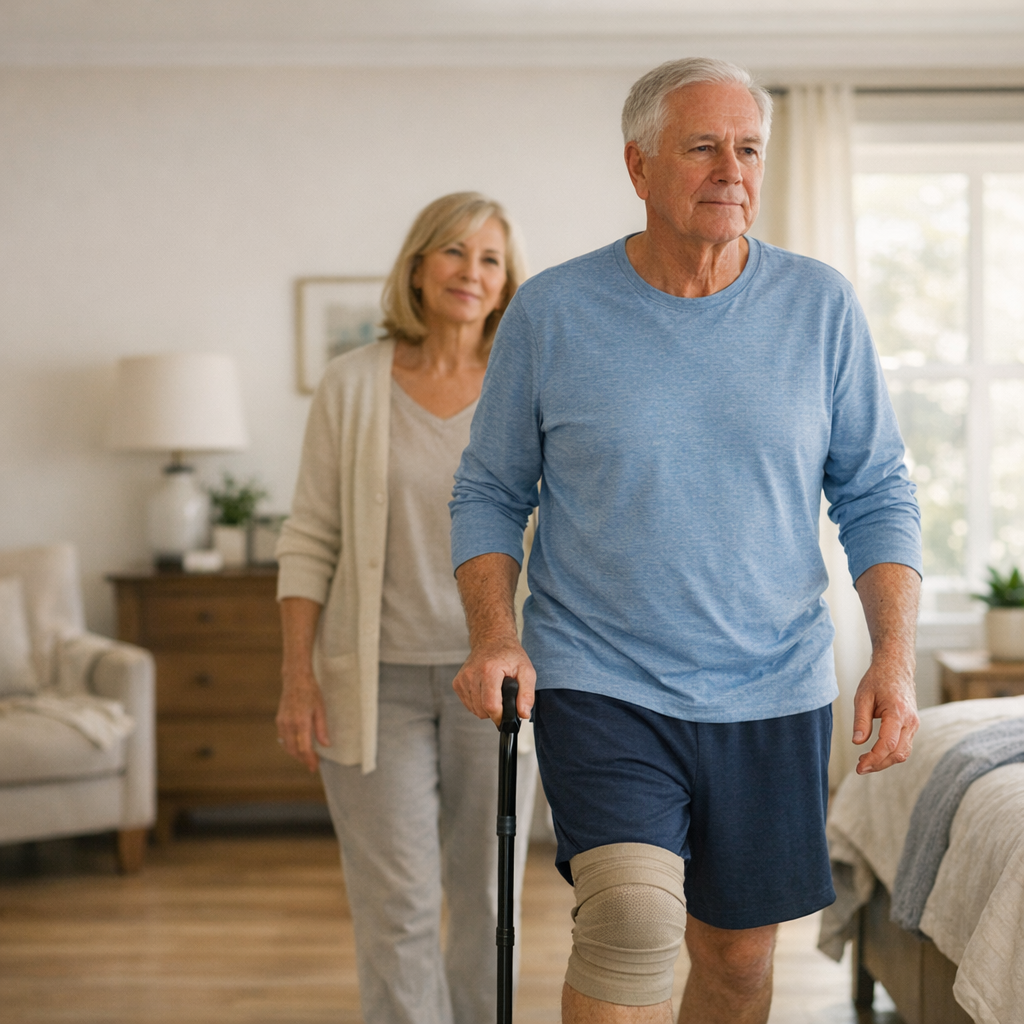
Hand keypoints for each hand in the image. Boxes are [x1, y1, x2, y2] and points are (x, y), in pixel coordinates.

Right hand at [276, 666, 329, 772]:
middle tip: (312, 764)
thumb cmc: (311, 692)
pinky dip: (290, 746)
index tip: (314, 767)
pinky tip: (298, 747)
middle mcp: (289, 724)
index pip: (304, 748)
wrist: (295, 679)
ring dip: (296, 754)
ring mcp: (282, 723)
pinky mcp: (279, 720)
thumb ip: (322, 729)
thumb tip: (326, 745)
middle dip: (303, 759)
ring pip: (287, 746)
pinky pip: (283, 738)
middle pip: (294, 750)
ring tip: (307, 758)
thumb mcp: (321, 709)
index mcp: (301, 722)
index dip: (309, 760)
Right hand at [453, 637, 536, 727]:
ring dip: (486, 708)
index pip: (491, 705)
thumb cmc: (509, 655)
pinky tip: (485, 691)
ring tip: (495, 692)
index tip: (508, 716)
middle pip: (482, 710)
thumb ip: (527, 694)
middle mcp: (473, 674)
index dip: (500, 716)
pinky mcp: (457, 683)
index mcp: (489, 670)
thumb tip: (523, 714)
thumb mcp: (526, 671)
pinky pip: (468, 705)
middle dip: (495, 711)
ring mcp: (463, 678)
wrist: (492, 640)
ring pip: (475, 710)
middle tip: (504, 698)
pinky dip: (478, 703)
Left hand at [851, 654, 918, 773]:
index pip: (888, 744)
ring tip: (865, 763)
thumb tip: (857, 742)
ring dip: (885, 761)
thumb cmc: (878, 680)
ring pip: (903, 752)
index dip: (874, 758)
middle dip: (879, 764)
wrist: (896, 668)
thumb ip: (861, 720)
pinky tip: (875, 755)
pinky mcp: (912, 726)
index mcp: (898, 713)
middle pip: (898, 753)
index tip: (860, 767)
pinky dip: (891, 754)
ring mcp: (914, 724)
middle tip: (860, 768)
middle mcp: (910, 721)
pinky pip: (904, 746)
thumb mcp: (862, 697)